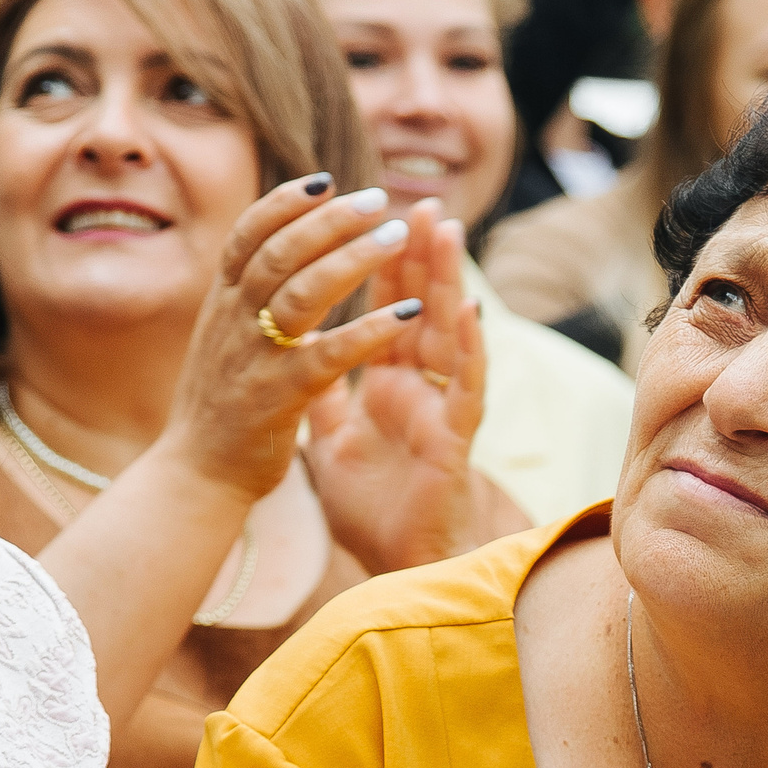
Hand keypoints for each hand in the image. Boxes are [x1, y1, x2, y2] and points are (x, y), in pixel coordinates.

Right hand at [162, 174, 436, 502]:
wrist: (196, 475)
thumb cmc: (219, 407)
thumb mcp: (222, 340)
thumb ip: (245, 298)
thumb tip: (269, 255)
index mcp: (221, 303)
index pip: (248, 235)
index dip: (285, 203)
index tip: (324, 179)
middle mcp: (233, 320)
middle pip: (282, 252)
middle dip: (331, 219)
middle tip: (377, 199)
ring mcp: (255, 356)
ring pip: (305, 291)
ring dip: (355, 257)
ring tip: (398, 237)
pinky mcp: (280, 396)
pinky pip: (329, 353)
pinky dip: (369, 329)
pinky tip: (405, 313)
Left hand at [308, 202, 516, 575]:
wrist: (394, 566)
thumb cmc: (372, 510)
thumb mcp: (330, 441)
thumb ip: (322, 394)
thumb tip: (300, 349)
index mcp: (389, 385)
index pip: (386, 311)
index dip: (384, 265)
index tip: (374, 215)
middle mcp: (419, 389)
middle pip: (420, 309)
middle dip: (420, 255)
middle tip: (420, 202)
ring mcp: (439, 410)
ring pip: (447, 335)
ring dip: (448, 283)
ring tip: (446, 232)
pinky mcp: (453, 440)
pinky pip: (462, 388)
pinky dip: (466, 349)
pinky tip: (466, 310)